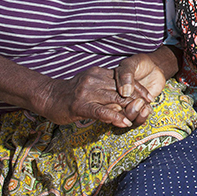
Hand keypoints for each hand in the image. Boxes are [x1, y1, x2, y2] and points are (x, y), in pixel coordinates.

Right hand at [36, 60, 159, 127]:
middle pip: (123, 88)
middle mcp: (95, 79)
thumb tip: (123, 97)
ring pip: (115, 99)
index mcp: (98, 73)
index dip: (138, 88)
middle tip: (149, 108)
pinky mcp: (80, 105)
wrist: (47, 96)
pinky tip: (123, 122)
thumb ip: (105, 89)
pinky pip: (101, 111)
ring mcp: (87, 92)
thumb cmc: (70, 94)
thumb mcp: (90, 85)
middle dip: (138, 99)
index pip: (124, 79)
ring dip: (130, 109)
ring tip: (141, 116)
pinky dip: (114, 117)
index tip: (149, 97)